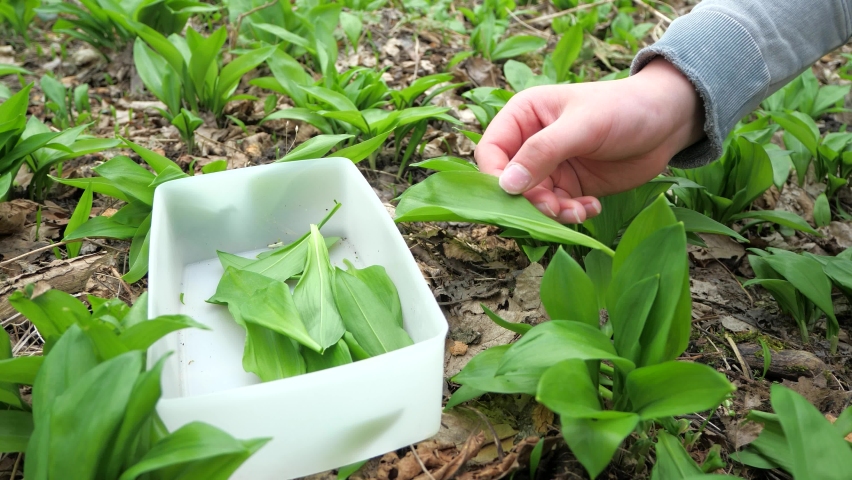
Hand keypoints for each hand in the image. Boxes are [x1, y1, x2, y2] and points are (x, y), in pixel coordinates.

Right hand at [474, 58, 704, 222]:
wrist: (669, 121)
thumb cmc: (624, 108)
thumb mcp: (582, 126)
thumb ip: (543, 152)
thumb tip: (507, 185)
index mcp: (523, 116)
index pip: (491, 151)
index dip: (495, 177)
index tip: (514, 195)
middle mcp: (531, 143)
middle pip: (509, 183)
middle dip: (529, 201)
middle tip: (554, 208)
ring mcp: (551, 166)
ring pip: (532, 201)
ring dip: (552, 212)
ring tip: (579, 211)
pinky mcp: (571, 186)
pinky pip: (557, 209)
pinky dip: (571, 214)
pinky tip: (592, 207)